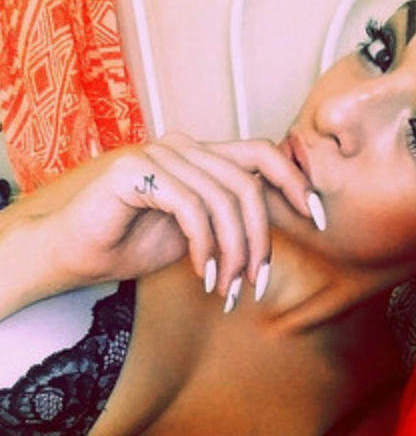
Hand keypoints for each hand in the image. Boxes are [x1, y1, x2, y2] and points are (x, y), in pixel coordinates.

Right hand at [22, 132, 323, 298]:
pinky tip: (200, 275)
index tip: (320, 219)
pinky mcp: (135, 171)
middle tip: (255, 283)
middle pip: (248, 183)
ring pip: (222, 200)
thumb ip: (232, 218)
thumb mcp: (198, 233)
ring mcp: (158, 154)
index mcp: (202, 155)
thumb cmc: (133, 243)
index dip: (297, 182)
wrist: (74, 253)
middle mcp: (184, 146)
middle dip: (260, 239)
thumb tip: (283, 221)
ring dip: (231, 253)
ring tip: (224, 289)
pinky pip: (189, 208)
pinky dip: (203, 247)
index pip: (263, 154)